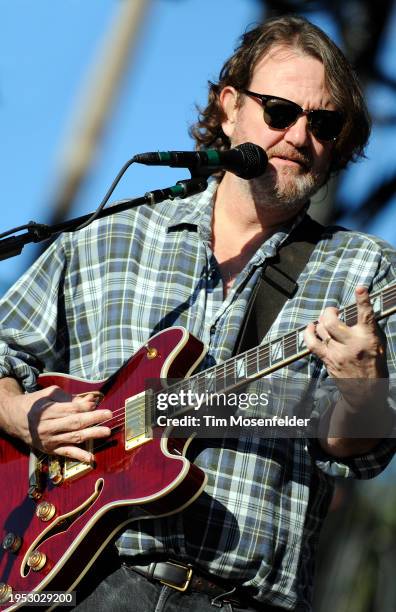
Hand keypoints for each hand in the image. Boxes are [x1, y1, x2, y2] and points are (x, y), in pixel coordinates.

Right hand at [7, 385, 111, 461]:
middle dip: (94, 418)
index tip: (97, 403)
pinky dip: (79, 456)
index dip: (85, 406)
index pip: (71, 409)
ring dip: (92, 434)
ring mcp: (50, 439)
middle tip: (109, 414)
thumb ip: (68, 398)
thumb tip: (90, 401)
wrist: (14, 420)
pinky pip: (66, 453)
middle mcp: (49, 426)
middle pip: (75, 422)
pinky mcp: (51, 449)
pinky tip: (91, 458)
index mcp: (48, 411)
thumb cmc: (35, 404)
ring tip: (106, 431)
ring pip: (74, 437)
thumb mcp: (48, 395)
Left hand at [304, 286, 387, 409]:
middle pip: (331, 321)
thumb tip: (361, 309)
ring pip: (321, 329)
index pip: (366, 315)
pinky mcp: (327, 360)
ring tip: (326, 320)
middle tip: (334, 311)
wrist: (365, 392)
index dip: (363, 300)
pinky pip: (311, 343)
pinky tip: (311, 327)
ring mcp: (337, 353)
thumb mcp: (379, 345)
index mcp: (368, 339)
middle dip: (329, 311)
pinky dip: (308, 332)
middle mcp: (351, 344)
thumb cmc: (374, 365)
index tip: (360, 288)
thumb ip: (370, 327)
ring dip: (321, 320)